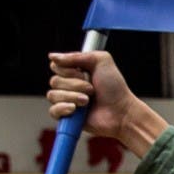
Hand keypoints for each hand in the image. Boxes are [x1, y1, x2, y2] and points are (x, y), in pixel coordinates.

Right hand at [47, 50, 168, 156]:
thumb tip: (52, 56)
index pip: (56, 66)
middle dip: (75, 85)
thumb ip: (77, 56)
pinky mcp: (67, 117)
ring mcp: (67, 101)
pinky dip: (63, 108)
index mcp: (75, 71)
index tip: (84, 73)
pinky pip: (53, 111)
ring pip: (53, 95)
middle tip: (92, 89)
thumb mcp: (101, 61)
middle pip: (54, 81)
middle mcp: (69, 85)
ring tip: (88, 101)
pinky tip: (76, 110)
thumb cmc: (115, 87)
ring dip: (73, 97)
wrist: (121, 112)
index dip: (67, 70)